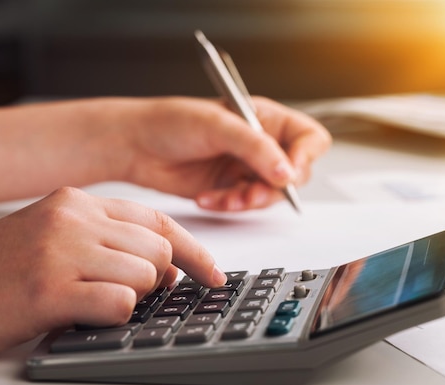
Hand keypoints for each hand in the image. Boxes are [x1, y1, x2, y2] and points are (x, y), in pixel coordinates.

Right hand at [0, 187, 225, 358]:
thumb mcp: (54, 237)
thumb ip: (109, 241)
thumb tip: (167, 267)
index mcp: (77, 202)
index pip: (159, 220)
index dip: (194, 250)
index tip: (212, 274)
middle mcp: (73, 219)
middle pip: (159, 250)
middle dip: (157, 280)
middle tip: (129, 294)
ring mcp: (60, 251)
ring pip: (146, 275)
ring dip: (131, 298)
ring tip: (90, 301)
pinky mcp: (48, 289)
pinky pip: (119, 304)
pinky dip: (112, 315)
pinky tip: (80, 313)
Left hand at [107, 96, 330, 210]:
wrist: (136, 146)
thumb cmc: (170, 122)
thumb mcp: (217, 126)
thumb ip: (256, 148)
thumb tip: (287, 173)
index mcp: (264, 118)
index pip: (309, 138)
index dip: (306, 157)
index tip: (288, 173)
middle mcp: (260, 144)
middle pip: (294, 173)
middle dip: (272, 187)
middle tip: (250, 192)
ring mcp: (245, 168)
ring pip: (269, 195)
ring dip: (248, 201)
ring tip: (224, 198)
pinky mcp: (229, 188)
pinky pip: (243, 205)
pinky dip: (228, 205)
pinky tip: (207, 198)